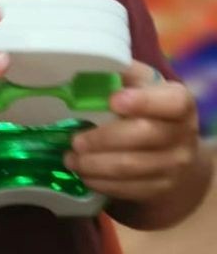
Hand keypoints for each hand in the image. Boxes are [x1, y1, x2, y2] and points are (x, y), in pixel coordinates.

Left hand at [67, 64, 201, 201]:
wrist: (174, 157)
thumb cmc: (150, 113)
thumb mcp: (144, 88)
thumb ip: (125, 75)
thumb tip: (90, 64)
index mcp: (180, 103)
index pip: (172, 102)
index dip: (143, 101)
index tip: (113, 101)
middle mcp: (183, 135)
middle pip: (142, 135)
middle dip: (102, 139)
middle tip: (75, 140)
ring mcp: (173, 166)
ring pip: (129, 167)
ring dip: (93, 164)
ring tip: (70, 158)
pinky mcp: (159, 189)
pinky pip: (125, 188)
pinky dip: (99, 181)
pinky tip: (84, 173)